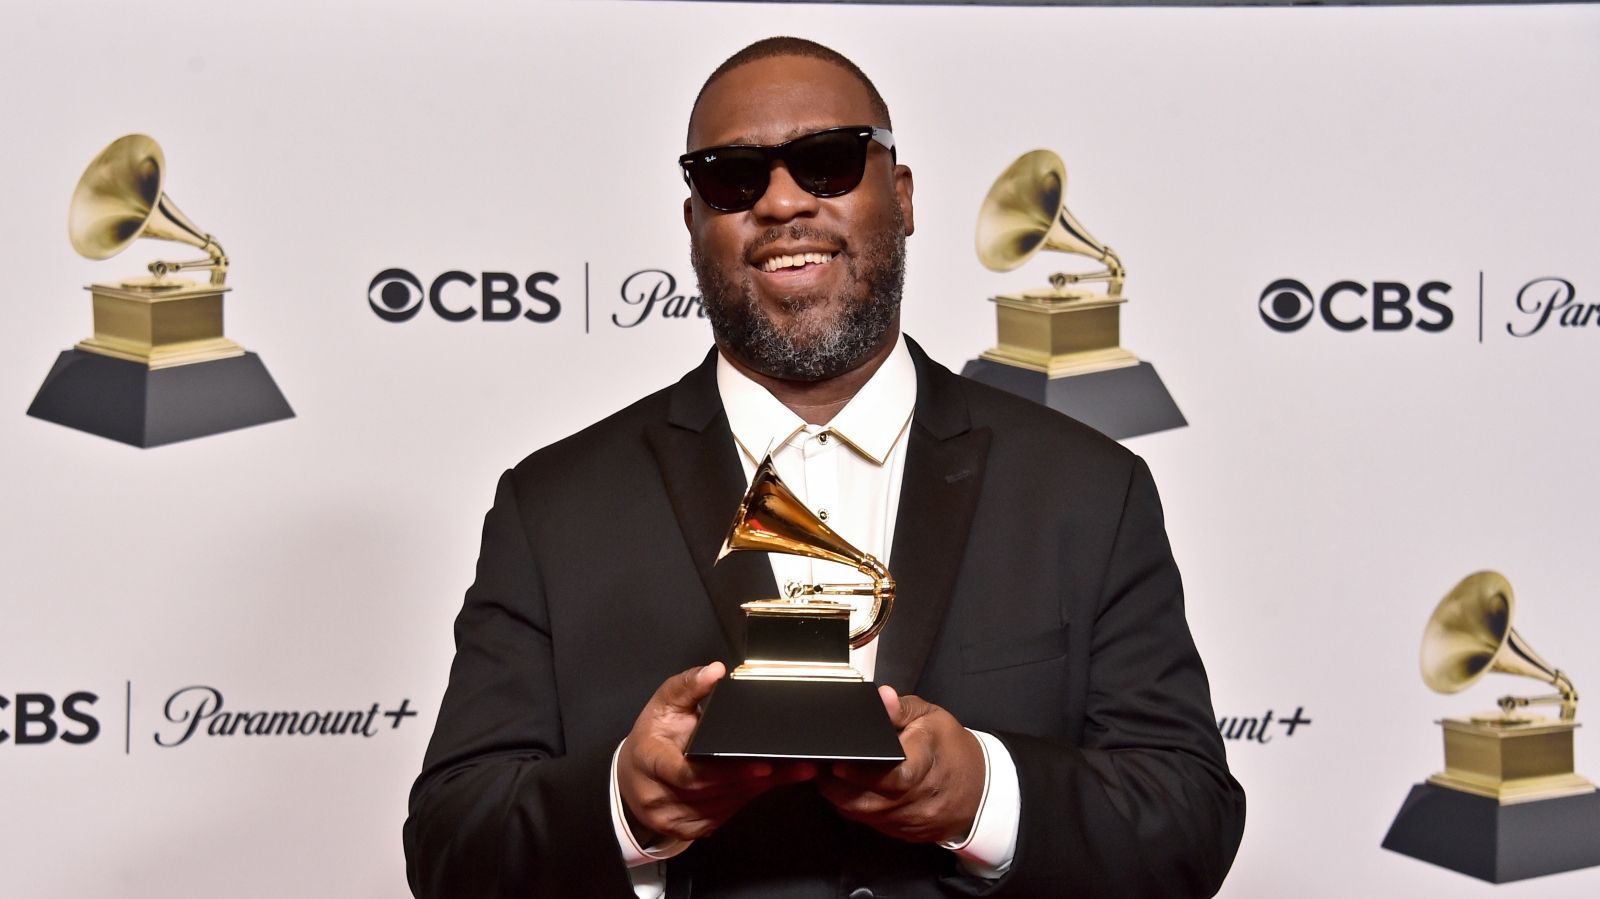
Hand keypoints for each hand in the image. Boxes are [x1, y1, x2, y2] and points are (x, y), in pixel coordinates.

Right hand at [617, 662, 815, 841]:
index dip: (728, 772)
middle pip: (715, 792)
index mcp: (650, 760)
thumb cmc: (652, 737)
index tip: (762, 764)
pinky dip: (749, 798)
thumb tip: (715, 671)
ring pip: (725, 806)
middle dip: (757, 778)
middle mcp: (658, 795)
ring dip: (760, 789)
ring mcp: (672, 818)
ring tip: (794, 771)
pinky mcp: (687, 830)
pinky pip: (725, 816)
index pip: (689, 774)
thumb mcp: (663, 704)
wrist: (632, 775)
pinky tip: (770, 783)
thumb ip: (688, 685)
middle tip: (795, 764)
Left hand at [817, 686, 985, 843]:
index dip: (861, 773)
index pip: (892, 777)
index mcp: (926, 766)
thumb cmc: (951, 748)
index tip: (836, 762)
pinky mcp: (903, 834)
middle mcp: (918, 800)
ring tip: (828, 774)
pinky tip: (848, 790)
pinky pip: (870, 824)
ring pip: (863, 816)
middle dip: (836, 785)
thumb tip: (882, 697)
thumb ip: (902, 708)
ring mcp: (909, 821)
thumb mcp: (932, 717)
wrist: (979, 789)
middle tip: (819, 765)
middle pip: (868, 802)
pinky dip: (855, 808)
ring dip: (841, 797)